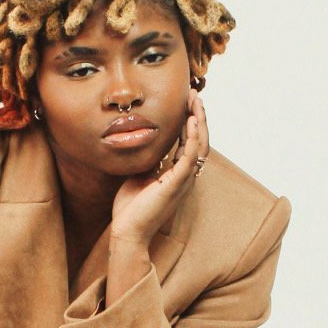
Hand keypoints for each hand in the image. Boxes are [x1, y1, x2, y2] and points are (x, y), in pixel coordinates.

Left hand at [109, 86, 208, 245]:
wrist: (128, 232)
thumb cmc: (131, 209)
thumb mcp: (140, 176)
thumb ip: (149, 161)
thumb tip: (147, 144)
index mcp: (177, 174)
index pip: (189, 143)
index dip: (190, 122)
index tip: (186, 103)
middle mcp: (185, 176)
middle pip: (199, 140)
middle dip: (198, 116)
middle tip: (194, 95)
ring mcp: (183, 180)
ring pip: (199, 145)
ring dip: (199, 121)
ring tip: (196, 101)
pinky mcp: (176, 183)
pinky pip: (189, 157)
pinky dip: (193, 137)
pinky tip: (191, 121)